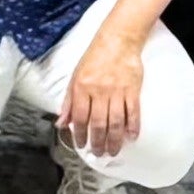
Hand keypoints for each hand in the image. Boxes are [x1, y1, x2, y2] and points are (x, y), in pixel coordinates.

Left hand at [61, 32, 145, 159]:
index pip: (80, 118)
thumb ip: (69, 102)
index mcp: (82, 88)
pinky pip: (133, 112)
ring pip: (115, 122)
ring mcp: (117, 91)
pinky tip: (131, 137)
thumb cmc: (94, 57)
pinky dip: (132, 126)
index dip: (80, 135)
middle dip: (98, 143)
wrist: (118, 40)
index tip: (82, 145)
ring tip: (113, 151)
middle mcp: (99, 92)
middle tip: (99, 154)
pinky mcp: (132, 89)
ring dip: (114, 140)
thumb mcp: (75, 77)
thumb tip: (61, 123)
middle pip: (98, 124)